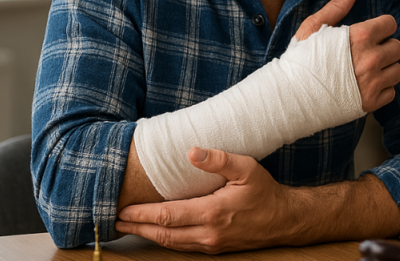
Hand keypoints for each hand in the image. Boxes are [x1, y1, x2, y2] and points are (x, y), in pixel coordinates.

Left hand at [115, 147, 293, 252]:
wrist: (285, 220)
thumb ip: (219, 160)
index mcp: (212, 212)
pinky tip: (156, 233)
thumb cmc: (265, 192)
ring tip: (128, 227)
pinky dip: (164, 240)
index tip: (123, 208)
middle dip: (136, 227)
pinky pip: (182, 246)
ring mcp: (211, 244)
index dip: (142, 213)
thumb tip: (192, 152)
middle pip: (162, 233)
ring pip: (170, 243)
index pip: (167, 215)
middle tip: (114, 220)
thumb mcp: (247, 168)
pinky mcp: (214, 248)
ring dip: (147, 235)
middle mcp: (208, 233)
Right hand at [293, 0, 399, 112]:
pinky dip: (381, 89)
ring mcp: (372, 82)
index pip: (390, 24)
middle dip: (385, 47)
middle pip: (398, 47)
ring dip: (386, 69)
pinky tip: (364, 86)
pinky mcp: (371, 102)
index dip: (380, 27)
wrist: (289, 96)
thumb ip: (338, 5)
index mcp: (359, 37)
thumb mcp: (314, 27)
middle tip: (367, 52)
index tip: (370, 33)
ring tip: (367, 70)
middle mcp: (370, 59)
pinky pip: (391, 92)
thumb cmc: (299, 59)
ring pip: (397, 70)